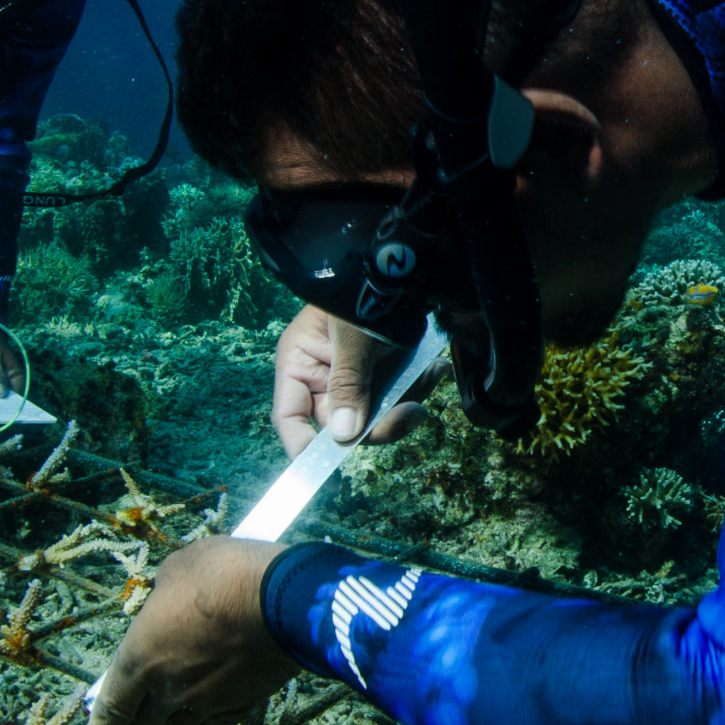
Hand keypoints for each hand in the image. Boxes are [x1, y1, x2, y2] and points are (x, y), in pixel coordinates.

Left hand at [85, 538, 294, 724]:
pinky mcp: (241, 704)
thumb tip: (168, 599)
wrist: (283, 601)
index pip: (112, 706)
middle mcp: (168, 689)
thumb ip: (163, 595)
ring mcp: (206, 702)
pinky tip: (199, 724)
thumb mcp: (177, 570)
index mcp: (140, 658)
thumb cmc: (222, 576)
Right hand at [270, 304, 434, 455]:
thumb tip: (343, 437)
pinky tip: (435, 369)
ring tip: (430, 375)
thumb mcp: (352, 336)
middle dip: (379, 424)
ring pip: (377, 416)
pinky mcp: (386, 373)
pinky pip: (400, 397)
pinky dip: (419, 387)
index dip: (304, 447)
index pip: (289, 419)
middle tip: (411, 414)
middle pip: (342, 427)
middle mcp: (324, 376)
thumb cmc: (362, 288)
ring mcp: (356, 377)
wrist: (399, 259)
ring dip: (407, 403)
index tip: (328, 465)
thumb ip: (347, 384)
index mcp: (299, 364)